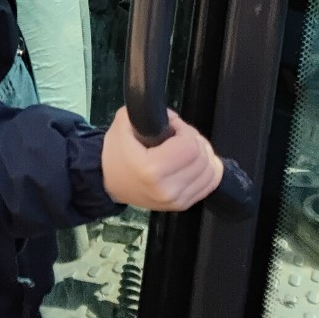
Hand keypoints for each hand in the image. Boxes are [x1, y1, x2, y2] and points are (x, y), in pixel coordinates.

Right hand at [101, 107, 222, 210]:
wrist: (107, 181)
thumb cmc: (115, 153)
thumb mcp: (124, 122)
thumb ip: (148, 112)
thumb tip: (174, 120)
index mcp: (152, 170)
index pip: (190, 147)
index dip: (184, 130)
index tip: (172, 127)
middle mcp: (167, 189)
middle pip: (203, 158)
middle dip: (194, 140)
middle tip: (178, 136)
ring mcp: (177, 200)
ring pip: (211, 171)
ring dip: (203, 154)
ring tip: (186, 149)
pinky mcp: (182, 205)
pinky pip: (210, 184)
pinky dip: (208, 169)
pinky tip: (195, 162)